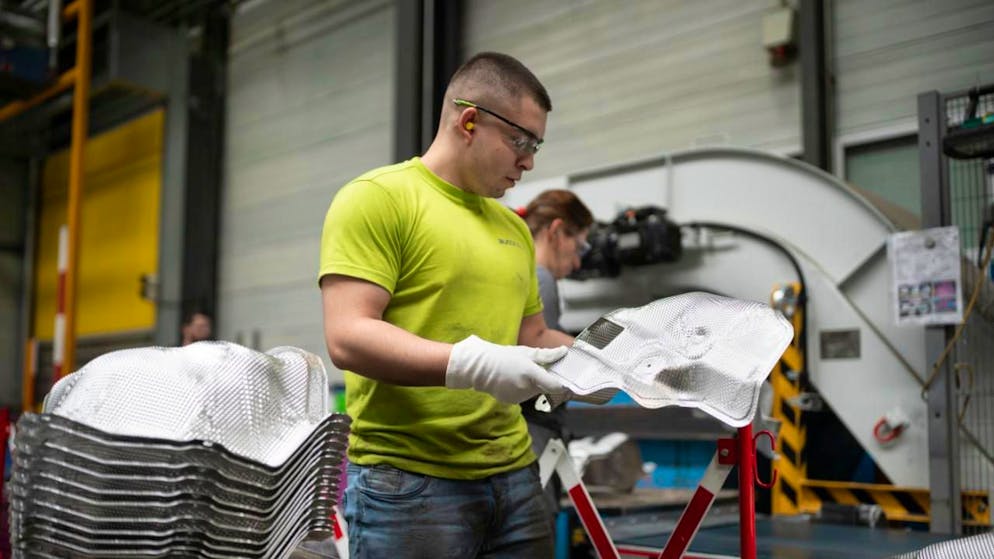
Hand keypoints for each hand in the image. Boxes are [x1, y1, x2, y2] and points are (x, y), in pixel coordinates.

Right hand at [445, 335, 567, 403]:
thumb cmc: (503, 356)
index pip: (554, 385)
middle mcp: (525, 388)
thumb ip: (546, 355)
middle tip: (537, 371)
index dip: (563, 386)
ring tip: (520, 374)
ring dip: (532, 386)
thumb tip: (563, 351)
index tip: (568, 384)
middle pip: (544, 388)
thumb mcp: (526, 352)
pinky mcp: (511, 401)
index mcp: (530, 373)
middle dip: (544, 381)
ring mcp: (518, 396)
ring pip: (534, 393)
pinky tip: (513, 381)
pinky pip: (523, 396)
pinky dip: (522, 390)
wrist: (480, 368)